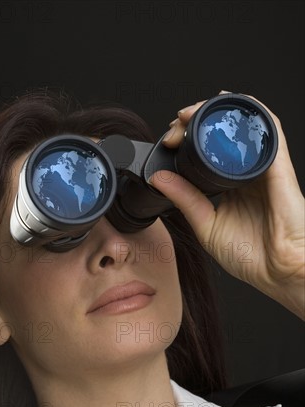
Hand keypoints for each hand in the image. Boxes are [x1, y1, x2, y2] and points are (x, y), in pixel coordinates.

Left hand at [149, 92, 304, 319]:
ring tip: (192, 112)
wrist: (278, 271)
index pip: (207, 152)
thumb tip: (159, 178)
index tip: (169, 140)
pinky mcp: (277, 165)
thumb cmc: (251, 255)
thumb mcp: (206, 226)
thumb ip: (185, 200)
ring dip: (216, 112)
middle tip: (176, 124)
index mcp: (230, 186)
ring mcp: (261, 166)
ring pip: (242, 125)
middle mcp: (245, 172)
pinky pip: (268, 128)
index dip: (187, 140)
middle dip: (195, 121)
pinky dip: (250, 111)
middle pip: (222, 133)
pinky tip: (231, 102)